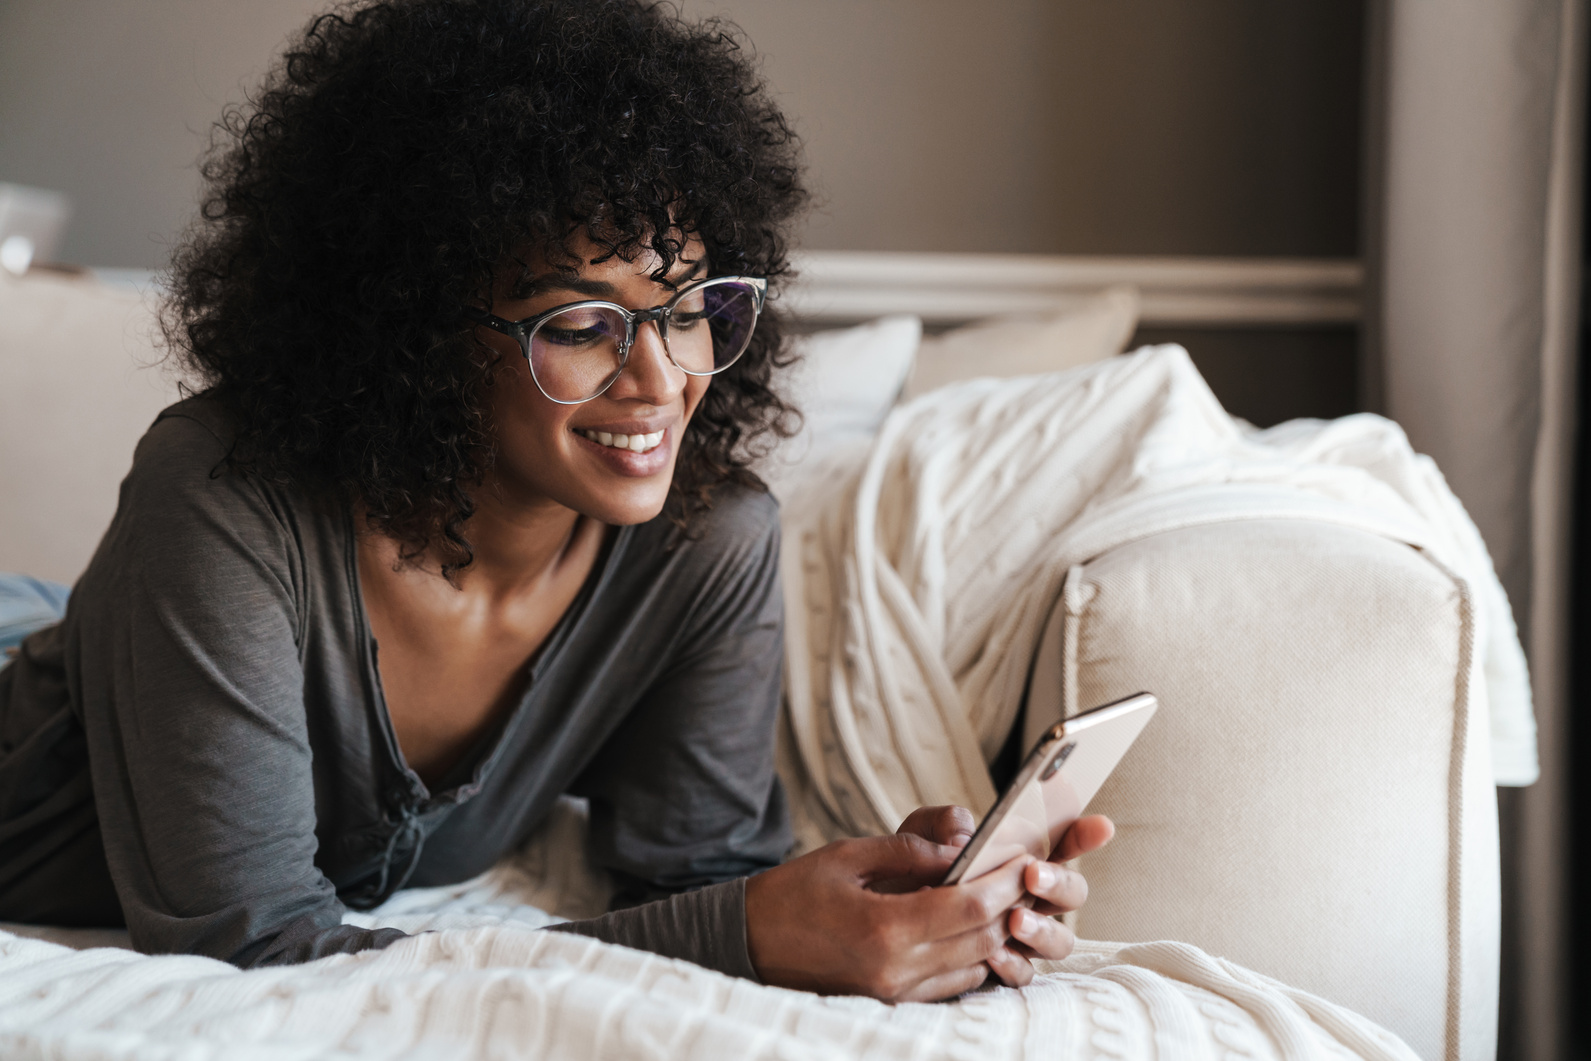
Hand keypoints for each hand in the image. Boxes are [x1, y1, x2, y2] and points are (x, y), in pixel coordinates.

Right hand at [744, 830, 1028, 1000]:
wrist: (747, 944)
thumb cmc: (792, 894)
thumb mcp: (848, 856)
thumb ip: (909, 852)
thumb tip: (961, 848)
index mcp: (885, 929)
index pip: (971, 908)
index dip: (1006, 882)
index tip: (1025, 857)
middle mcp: (896, 970)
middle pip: (981, 939)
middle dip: (1011, 905)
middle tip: (1024, 873)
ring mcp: (895, 993)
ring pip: (974, 966)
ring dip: (994, 933)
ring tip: (1002, 897)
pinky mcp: (891, 1002)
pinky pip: (952, 984)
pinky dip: (970, 955)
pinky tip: (969, 927)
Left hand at [895, 806, 1114, 987]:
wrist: (880, 910)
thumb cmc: (912, 866)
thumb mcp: (923, 832)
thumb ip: (946, 824)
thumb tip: (965, 839)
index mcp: (1020, 858)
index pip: (1063, 844)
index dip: (1084, 835)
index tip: (1100, 826)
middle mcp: (1031, 898)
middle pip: (1073, 893)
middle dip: (1060, 883)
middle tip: (1033, 874)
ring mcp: (1021, 936)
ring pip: (1060, 940)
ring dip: (1043, 929)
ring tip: (1015, 919)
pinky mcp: (1001, 968)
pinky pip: (1023, 974)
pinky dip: (1013, 963)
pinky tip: (993, 953)